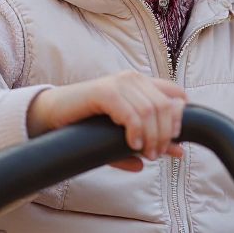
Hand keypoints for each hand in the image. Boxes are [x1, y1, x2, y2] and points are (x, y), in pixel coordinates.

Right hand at [27, 72, 187, 169]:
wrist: (53, 117)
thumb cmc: (89, 125)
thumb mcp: (124, 135)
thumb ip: (151, 140)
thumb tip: (179, 152)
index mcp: (141, 84)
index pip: (177, 94)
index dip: (180, 117)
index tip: (173, 140)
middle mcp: (133, 78)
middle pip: (166, 106)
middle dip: (165, 134)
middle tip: (156, 154)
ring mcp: (118, 82)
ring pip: (150, 110)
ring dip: (152, 136)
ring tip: (146, 153)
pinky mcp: (104, 91)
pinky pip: (130, 112)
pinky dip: (135, 131)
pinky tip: (132, 144)